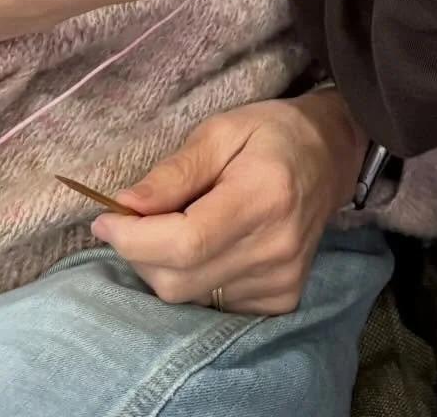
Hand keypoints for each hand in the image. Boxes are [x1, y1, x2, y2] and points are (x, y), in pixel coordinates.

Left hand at [93, 90, 365, 313]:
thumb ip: (174, 171)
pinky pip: (210, 305)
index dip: (133, 238)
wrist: (331, 157)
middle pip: (178, 278)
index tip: (105, 219)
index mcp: (265, 195)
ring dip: (163, 266)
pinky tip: (207, 247)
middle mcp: (277, 247)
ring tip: (178, 225)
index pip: (184, 242)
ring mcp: (282, 280)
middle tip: (135, 218)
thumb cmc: (272, 133)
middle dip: (140, 251)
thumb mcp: (221, 130)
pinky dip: (192, 279)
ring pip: (187, 297)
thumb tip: (124, 205)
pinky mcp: (281, 300)